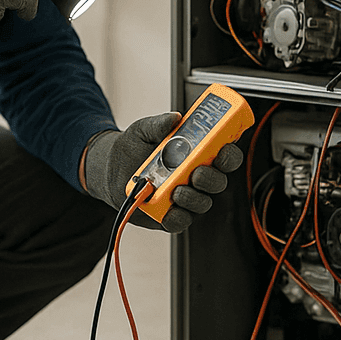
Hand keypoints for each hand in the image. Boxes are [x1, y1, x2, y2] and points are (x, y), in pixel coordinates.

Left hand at [83, 113, 244, 233]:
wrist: (111, 168)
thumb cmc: (133, 148)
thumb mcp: (145, 129)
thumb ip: (159, 123)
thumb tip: (174, 118)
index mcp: (197, 154)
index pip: (225, 156)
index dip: (229, 154)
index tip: (224, 149)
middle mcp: (195, 176)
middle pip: (218, 181)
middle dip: (211, 178)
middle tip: (197, 172)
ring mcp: (186, 197)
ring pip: (203, 202)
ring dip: (193, 197)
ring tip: (176, 189)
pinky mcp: (171, 215)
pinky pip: (181, 221)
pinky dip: (177, 217)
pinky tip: (169, 208)